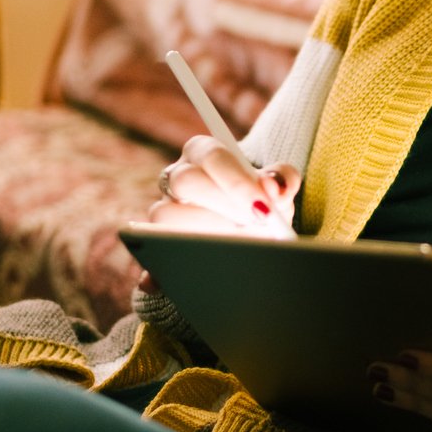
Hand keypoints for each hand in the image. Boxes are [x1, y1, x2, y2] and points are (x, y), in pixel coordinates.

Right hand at [137, 138, 299, 292]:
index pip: (213, 156)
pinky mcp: (153, 240)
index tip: (264, 208)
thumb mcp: (275, 186)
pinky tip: (193, 279)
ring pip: (163, 215)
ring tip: (239, 249)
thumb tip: (274, 188)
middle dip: (222, 207)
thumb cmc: (259, 199)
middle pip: (184, 181)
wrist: (247, 223)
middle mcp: (177, 176)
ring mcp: (162, 207)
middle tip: (253, 228)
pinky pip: (149, 251)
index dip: (237, 182)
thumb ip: (282, 180)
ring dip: (202, 234)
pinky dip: (162, 268)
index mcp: (204, 152)